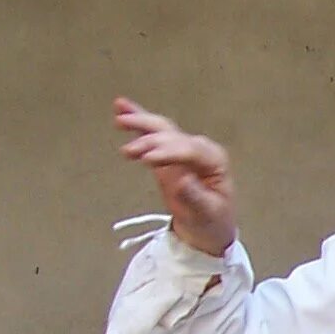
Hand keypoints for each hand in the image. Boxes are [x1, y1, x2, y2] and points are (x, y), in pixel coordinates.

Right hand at [114, 97, 236, 255]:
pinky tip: (120, 105)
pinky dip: (137, 120)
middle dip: (150, 141)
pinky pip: (152, 133)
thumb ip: (195, 198)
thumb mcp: (206, 214)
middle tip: (129, 151)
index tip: (148, 160)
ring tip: (119, 120)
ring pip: (161, 129)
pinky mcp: (167, 153)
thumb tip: (181, 181)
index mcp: (215, 161)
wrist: (208, 227)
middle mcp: (200, 149)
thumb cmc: (212, 221)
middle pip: (173, 136)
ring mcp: (183, 148)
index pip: (190, 150)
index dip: (168, 153)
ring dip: (140, 123)